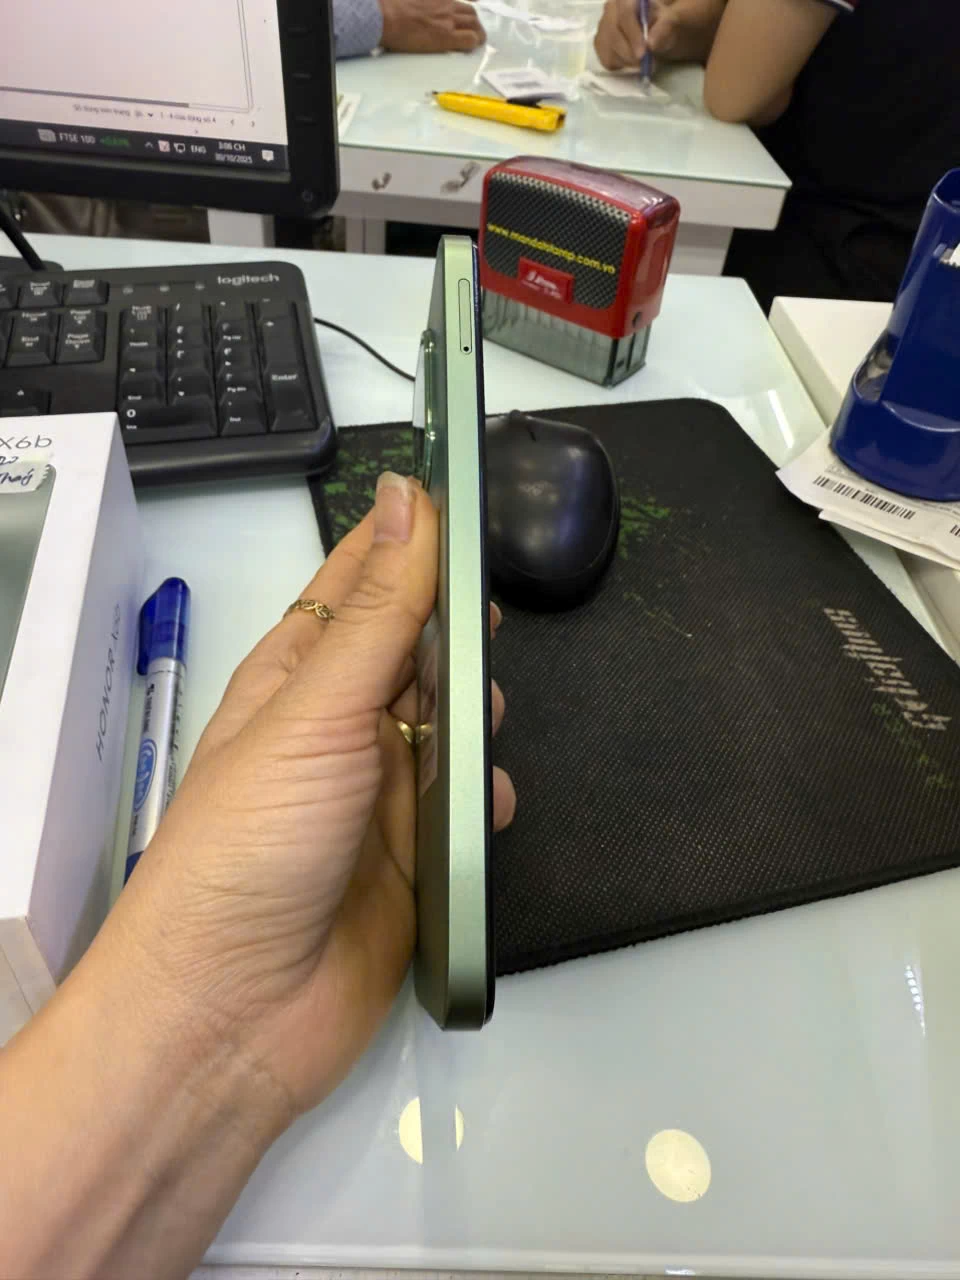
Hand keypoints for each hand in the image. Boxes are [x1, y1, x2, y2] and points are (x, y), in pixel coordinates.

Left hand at [107, 474, 514, 1123]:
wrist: (238, 1012)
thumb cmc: (251, 846)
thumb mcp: (317, 710)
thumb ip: (377, 611)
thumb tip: (406, 497)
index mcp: (297, 677)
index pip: (359, 583)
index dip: (408, 538)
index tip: (466, 496)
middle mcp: (339, 729)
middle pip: (416, 651)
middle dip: (457, 636)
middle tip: (490, 624)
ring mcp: (378, 795)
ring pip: (452, 726)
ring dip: (478, 720)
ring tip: (485, 722)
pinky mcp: (415, 858)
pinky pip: (469, 807)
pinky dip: (488, 801)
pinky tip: (487, 806)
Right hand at [380, 0, 484, 52]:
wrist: (386, 16)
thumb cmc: (391, 8)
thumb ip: (421, 3)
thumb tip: (420, 10)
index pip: (461, 0)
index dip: (469, 5)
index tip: (472, 9)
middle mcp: (447, 5)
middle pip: (471, 13)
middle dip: (475, 23)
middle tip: (474, 32)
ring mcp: (448, 20)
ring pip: (475, 25)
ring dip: (478, 34)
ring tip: (476, 42)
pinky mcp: (446, 37)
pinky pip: (470, 40)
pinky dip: (473, 43)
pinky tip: (469, 48)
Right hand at [594, 0, 724, 69]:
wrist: (666, 33)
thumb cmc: (672, 23)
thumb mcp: (676, 22)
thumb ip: (666, 28)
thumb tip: (651, 42)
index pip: (625, 12)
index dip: (632, 34)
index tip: (643, 54)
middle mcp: (613, 6)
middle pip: (612, 31)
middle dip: (629, 52)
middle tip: (646, 65)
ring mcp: (604, 24)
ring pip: (606, 46)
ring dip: (625, 60)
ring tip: (644, 64)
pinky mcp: (602, 41)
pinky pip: (605, 56)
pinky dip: (619, 65)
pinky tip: (633, 63)